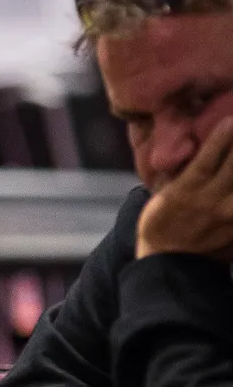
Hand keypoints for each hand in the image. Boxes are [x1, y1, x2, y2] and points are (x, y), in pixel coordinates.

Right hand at [137, 117, 232, 260]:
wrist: (169, 266)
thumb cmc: (160, 226)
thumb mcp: (161, 197)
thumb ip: (177, 175)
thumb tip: (186, 150)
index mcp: (186, 191)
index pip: (208, 158)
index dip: (222, 137)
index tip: (231, 120)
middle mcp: (211, 201)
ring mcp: (229, 216)